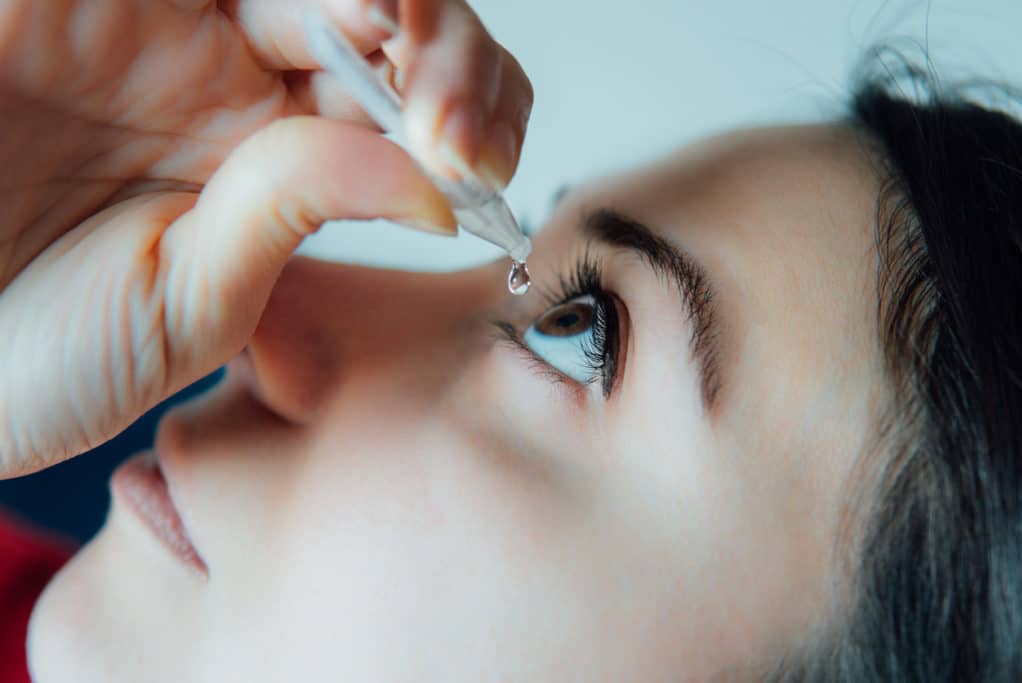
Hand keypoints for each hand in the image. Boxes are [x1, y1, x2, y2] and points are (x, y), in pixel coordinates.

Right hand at [0, 0, 532, 477]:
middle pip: (394, 27)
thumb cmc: (31, 349)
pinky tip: (352, 10)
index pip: (413, 118)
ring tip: (405, 50)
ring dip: (391, 3)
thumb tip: (433, 185)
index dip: (469, 126)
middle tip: (458, 132)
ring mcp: (172, 18)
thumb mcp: (183, 307)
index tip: (482, 176)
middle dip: (452, 61)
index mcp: (278, 167)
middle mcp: (241, 81)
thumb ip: (290, 220)